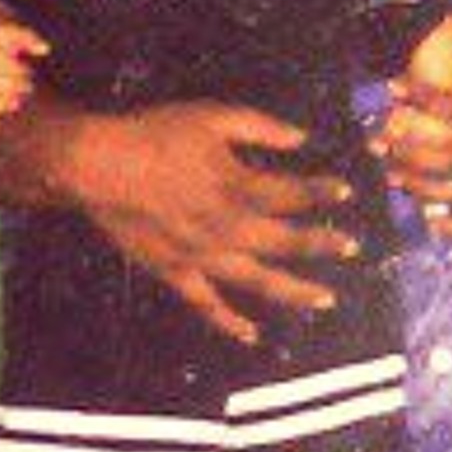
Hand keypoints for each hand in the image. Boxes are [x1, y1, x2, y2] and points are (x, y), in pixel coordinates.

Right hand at [53, 102, 358, 347]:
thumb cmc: (156, 134)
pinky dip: (230, 322)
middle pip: (286, 241)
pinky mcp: (176, 273)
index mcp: (239, 186)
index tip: (346, 193)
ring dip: (295, 292)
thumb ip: (260, 127)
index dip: (322, 193)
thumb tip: (301, 138)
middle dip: (323, 244)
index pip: (293, 194)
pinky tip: (252, 335)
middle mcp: (229, 227)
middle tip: (352, 248)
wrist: (98, 165)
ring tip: (325, 300)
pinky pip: (208, 304)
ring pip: (259, 281)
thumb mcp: (212, 116)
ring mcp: (204, 256)